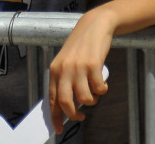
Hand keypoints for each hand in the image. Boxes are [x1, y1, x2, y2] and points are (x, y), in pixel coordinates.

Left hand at [48, 8, 115, 134]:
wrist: (94, 26)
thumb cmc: (81, 47)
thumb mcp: (66, 61)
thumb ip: (64, 80)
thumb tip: (65, 106)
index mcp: (55, 69)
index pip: (52, 98)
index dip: (55, 116)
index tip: (59, 129)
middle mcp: (64, 69)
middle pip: (65, 101)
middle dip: (73, 114)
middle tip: (81, 116)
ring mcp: (79, 66)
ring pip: (84, 97)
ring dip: (92, 101)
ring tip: (94, 94)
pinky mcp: (94, 64)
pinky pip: (99, 88)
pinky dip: (102, 90)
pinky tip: (103, 83)